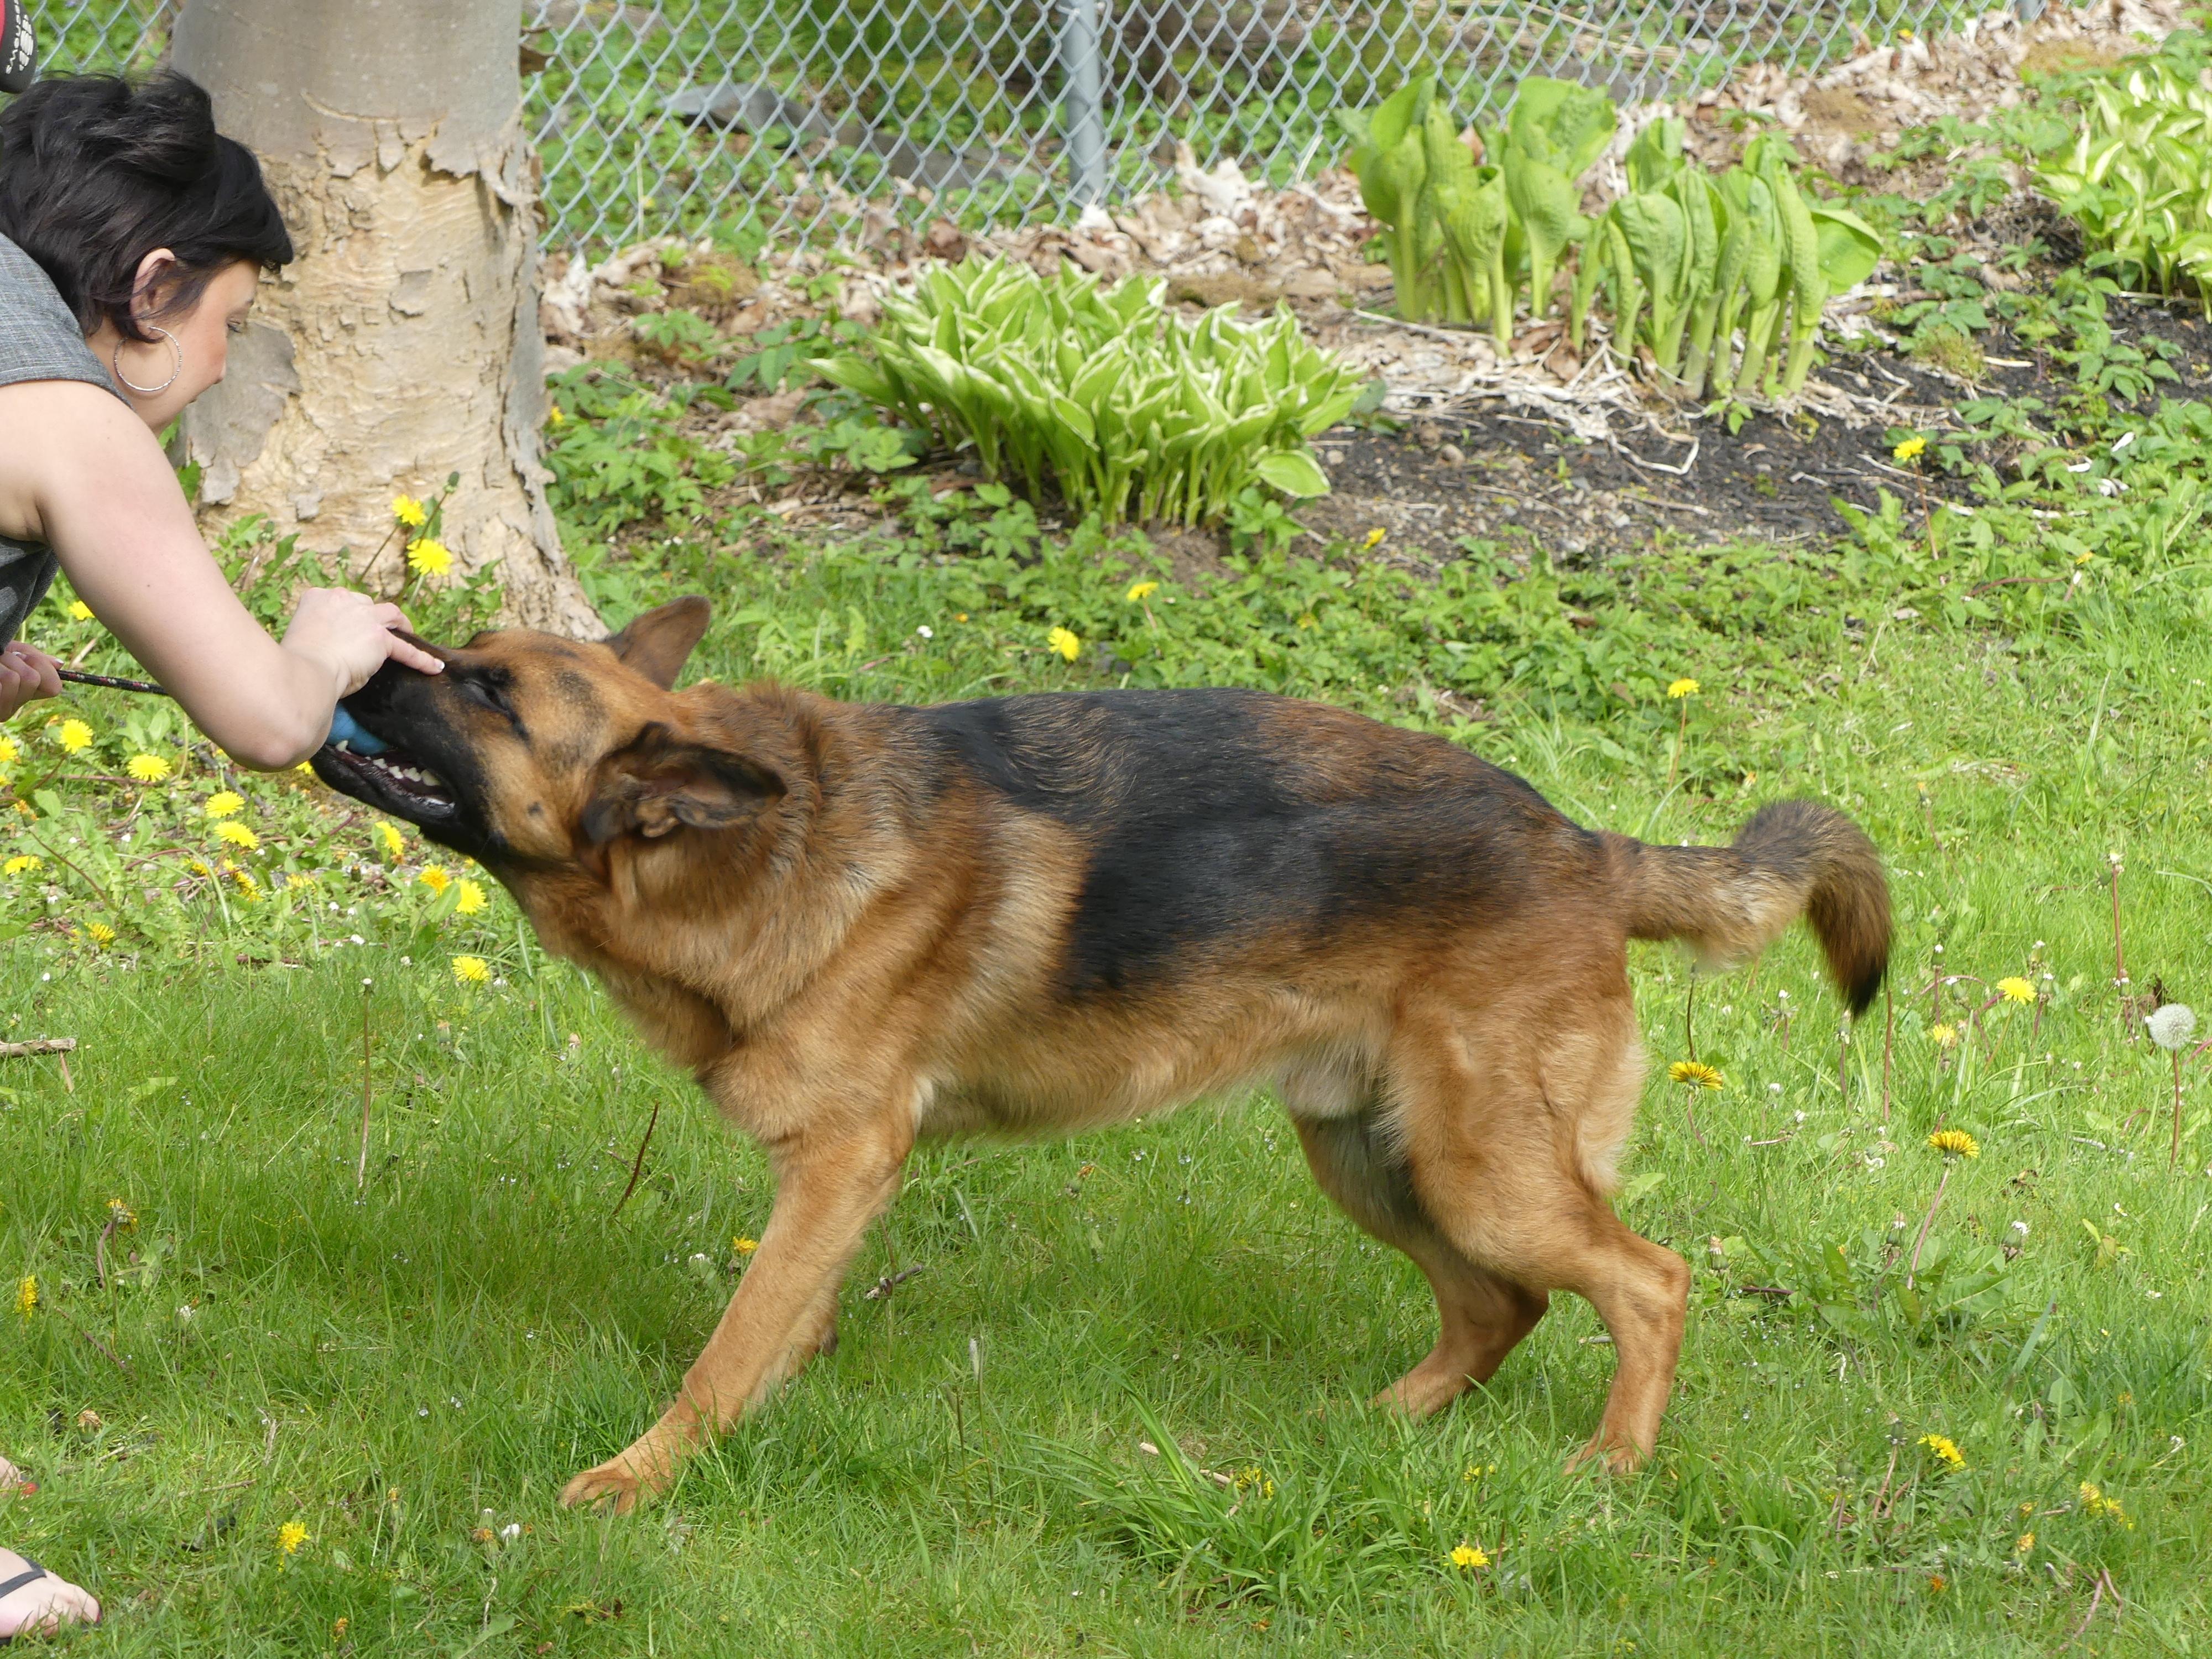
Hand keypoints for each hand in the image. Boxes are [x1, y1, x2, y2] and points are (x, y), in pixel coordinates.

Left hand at [0, 640, 60, 721]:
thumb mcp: (8, 651)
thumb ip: (34, 658)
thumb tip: (58, 665)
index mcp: (21, 696)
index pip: (53, 688)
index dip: (40, 666)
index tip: (21, 654)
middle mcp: (11, 708)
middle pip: (32, 678)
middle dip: (13, 659)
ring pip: (14, 679)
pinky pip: (0, 687)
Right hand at [281, 588, 444, 697]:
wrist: (303, 672)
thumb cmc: (297, 663)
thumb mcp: (305, 636)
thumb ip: (323, 632)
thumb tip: (339, 647)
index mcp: (316, 597)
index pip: (339, 601)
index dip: (346, 614)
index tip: (347, 627)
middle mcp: (342, 599)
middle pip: (366, 604)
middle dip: (371, 617)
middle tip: (375, 634)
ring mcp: (363, 616)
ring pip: (390, 614)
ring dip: (400, 624)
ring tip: (409, 634)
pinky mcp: (379, 637)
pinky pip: (404, 649)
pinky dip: (420, 658)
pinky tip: (434, 667)